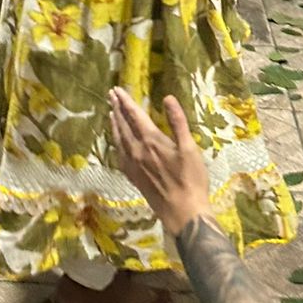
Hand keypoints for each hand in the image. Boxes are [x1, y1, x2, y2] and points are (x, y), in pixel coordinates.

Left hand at [108, 87, 209, 234]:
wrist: (182, 212)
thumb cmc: (190, 179)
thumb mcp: (189, 148)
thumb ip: (178, 122)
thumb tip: (168, 98)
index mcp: (151, 141)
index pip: (134, 116)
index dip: (126, 101)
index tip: (117, 90)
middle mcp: (137, 151)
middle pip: (123, 125)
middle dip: (117, 108)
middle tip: (111, 95)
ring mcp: (133, 165)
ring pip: (119, 140)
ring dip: (115, 125)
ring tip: (111, 114)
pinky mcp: (133, 177)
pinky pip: (119, 155)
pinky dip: (116, 143)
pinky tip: (117, 143)